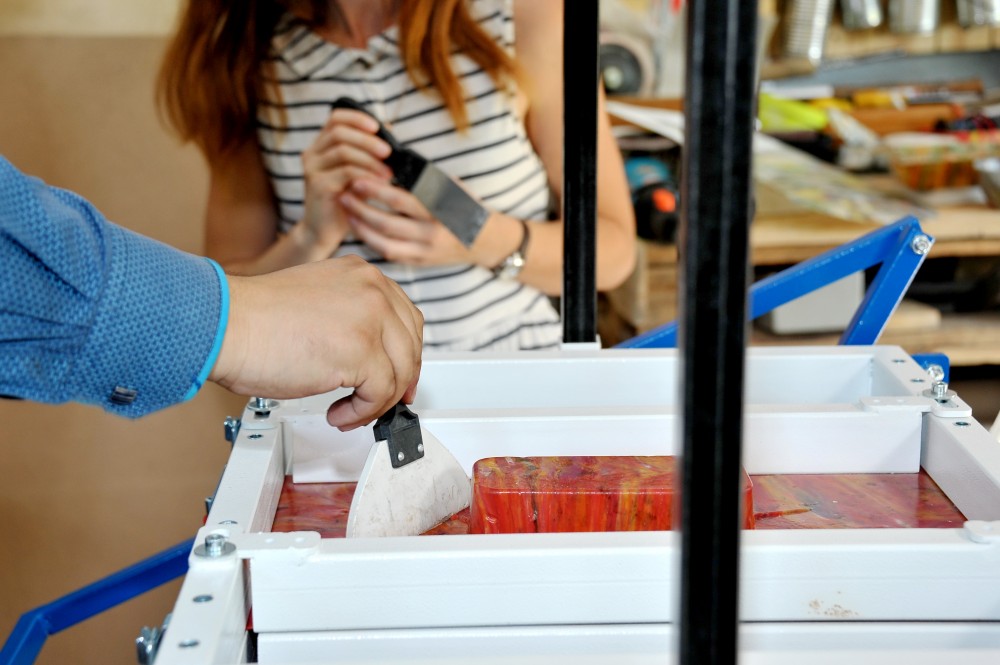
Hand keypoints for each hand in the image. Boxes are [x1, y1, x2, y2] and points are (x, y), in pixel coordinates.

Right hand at [210, 256, 423, 430]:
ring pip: (400, 372)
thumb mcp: (316, 302)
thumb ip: (349, 317)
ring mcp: (370, 319)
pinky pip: (381, 394)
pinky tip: (339, 413)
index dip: (406, 352)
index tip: (399, 375)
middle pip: (410, 344)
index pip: (406, 316)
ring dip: (378, 401)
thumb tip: (370, 353)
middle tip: (383, 402)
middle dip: (401, 380)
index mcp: (362, 275)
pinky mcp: (361, 351)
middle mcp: (372, 290)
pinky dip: (362, 412)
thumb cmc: (255, 320)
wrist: (225, 326)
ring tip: (350, 411)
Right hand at [299, 109, 393, 251]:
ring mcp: (312, 168)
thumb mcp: (359, 174)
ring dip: (370, 159)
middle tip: (388, 152)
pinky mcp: (317, 184)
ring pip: (343, 150)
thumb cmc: (346, 201)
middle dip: (368, 140)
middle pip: (339, 132)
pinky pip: (345, 172)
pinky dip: (366, 175)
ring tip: (388, 173)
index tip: (377, 127)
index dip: (357, 118)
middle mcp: (312, 153)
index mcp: (321, 146)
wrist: (325, 232)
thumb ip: (369, 155)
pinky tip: (379, 183)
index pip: (335, 118)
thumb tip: (390, 132)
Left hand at [338, 176, 474, 265]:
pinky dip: (371, 241)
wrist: (485, 240)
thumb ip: (427, 179)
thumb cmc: (466, 207)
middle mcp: (432, 233)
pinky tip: (359, 227)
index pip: (402, 200)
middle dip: (362, 208)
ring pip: (385, 242)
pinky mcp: (420, 261)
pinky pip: (390, 253)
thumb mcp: (453, 188)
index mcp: (440, 211)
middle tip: (345, 193)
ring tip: (347, 210)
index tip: (358, 179)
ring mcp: (425, 250)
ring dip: (362, 226)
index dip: (377, 191)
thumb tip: (393, 163)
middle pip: (388, 222)